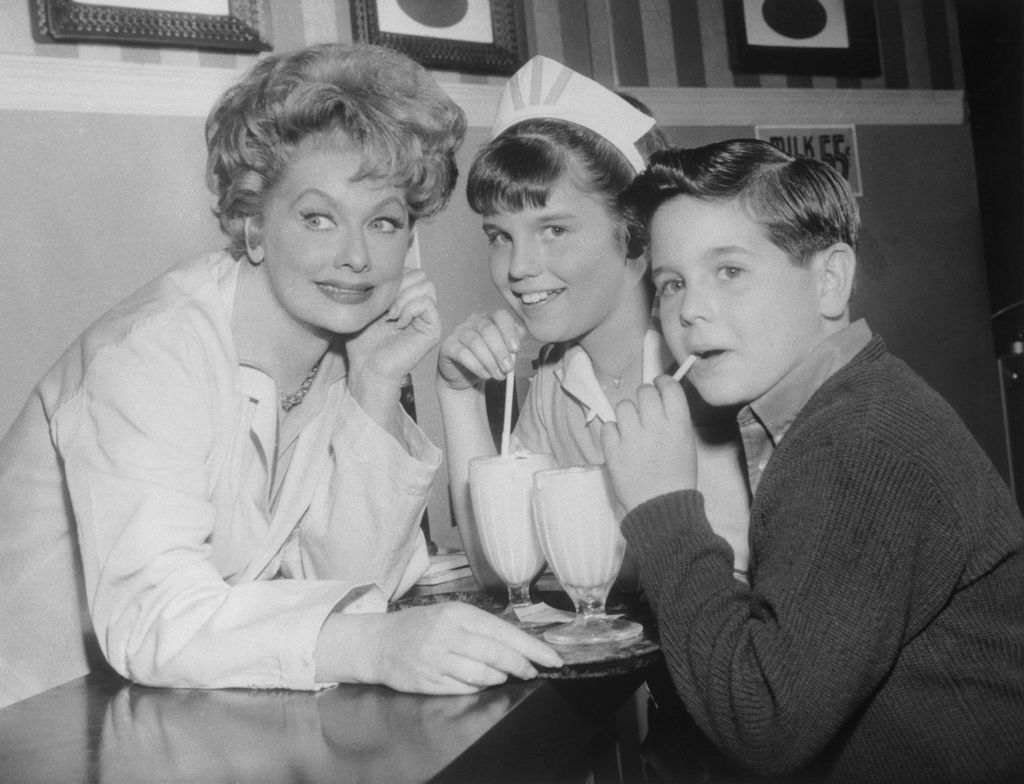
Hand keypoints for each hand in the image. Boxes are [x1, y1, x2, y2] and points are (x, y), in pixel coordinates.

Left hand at [346, 268, 440, 387]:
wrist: (366, 368)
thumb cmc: (362, 341)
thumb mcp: (369, 305)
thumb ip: (383, 285)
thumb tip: (392, 267)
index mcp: (409, 299)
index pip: (411, 270)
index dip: (394, 278)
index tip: (378, 299)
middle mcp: (423, 307)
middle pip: (421, 275)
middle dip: (400, 286)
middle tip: (385, 308)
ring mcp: (430, 319)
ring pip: (427, 285)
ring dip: (403, 297)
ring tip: (390, 316)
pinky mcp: (433, 330)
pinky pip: (427, 303)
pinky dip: (409, 309)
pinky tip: (397, 323)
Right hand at [365, 603, 562, 693]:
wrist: (378, 643)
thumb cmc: (420, 626)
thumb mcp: (450, 615)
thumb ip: (480, 628)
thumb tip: (518, 644)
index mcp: (457, 614)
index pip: (503, 632)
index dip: (531, 647)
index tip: (552, 658)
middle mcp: (447, 635)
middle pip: (496, 655)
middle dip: (522, 665)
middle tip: (535, 671)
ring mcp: (436, 659)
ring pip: (482, 675)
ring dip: (500, 678)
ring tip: (506, 675)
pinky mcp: (428, 681)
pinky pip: (464, 688)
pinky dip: (478, 687)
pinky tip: (481, 682)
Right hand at [436, 309, 525, 391]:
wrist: (463, 376)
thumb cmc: (486, 360)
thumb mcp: (503, 352)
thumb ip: (513, 341)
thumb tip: (520, 332)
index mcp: (490, 318)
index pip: (501, 316)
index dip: (509, 331)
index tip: (516, 349)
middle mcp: (473, 321)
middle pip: (488, 330)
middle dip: (501, 351)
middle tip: (508, 369)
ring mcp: (458, 332)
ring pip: (476, 343)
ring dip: (490, 362)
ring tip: (498, 376)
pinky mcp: (448, 346)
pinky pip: (462, 354)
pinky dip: (477, 366)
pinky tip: (485, 375)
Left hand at [601, 375, 697, 511]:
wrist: (661, 507)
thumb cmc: (677, 477)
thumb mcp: (686, 444)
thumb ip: (673, 419)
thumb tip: (659, 399)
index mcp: (679, 424)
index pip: (668, 386)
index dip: (662, 382)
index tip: (658, 385)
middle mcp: (655, 426)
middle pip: (644, 392)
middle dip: (644, 398)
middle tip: (644, 411)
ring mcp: (632, 438)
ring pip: (623, 406)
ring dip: (627, 414)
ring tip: (631, 429)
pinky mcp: (613, 450)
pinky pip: (608, 426)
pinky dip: (613, 433)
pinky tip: (620, 443)